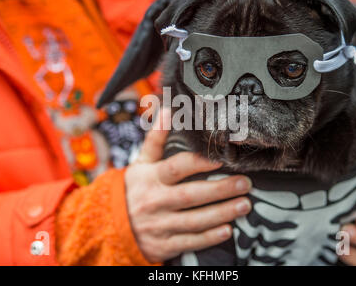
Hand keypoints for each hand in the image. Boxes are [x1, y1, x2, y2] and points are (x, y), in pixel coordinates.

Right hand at [125, 108, 251, 262]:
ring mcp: (159, 225)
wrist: (110, 225)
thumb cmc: (133, 189)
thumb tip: (168, 110)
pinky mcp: (163, 245)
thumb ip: (156, 139)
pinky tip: (228, 230)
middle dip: (221, 189)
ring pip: (195, 220)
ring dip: (222, 213)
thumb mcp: (141, 164)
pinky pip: (190, 241)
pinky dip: (210, 237)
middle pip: (191, 195)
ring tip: (244, 204)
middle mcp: (155, 201)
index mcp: (150, 178)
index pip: (177, 168)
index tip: (221, 159)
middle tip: (245, 183)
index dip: (199, 163)